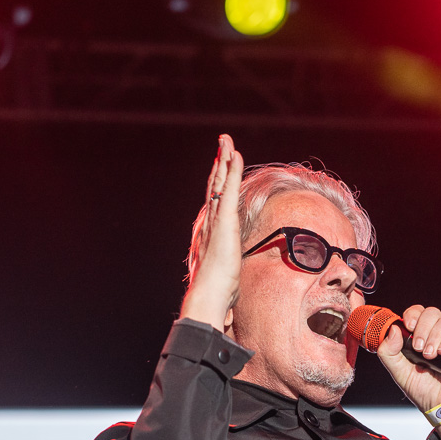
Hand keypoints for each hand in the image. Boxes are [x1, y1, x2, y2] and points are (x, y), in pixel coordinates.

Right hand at [179, 135, 244, 331]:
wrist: (206, 297)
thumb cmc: (216, 294)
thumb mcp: (226, 279)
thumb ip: (227, 277)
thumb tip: (230, 294)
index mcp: (210, 234)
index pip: (215, 203)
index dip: (218, 185)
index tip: (221, 169)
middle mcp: (209, 223)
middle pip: (213, 188)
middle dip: (218, 165)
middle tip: (222, 145)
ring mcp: (215, 221)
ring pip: (219, 184)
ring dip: (224, 161)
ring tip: (227, 142)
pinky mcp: (223, 221)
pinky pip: (227, 190)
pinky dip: (231, 171)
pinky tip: (234, 155)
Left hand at [376, 304, 440, 439]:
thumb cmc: (425, 392)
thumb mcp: (399, 373)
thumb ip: (389, 353)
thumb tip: (392, 330)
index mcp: (420, 337)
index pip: (417, 313)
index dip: (412, 315)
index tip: (408, 326)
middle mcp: (437, 335)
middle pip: (431, 313)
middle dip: (422, 328)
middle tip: (419, 348)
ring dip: (435, 337)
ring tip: (431, 356)